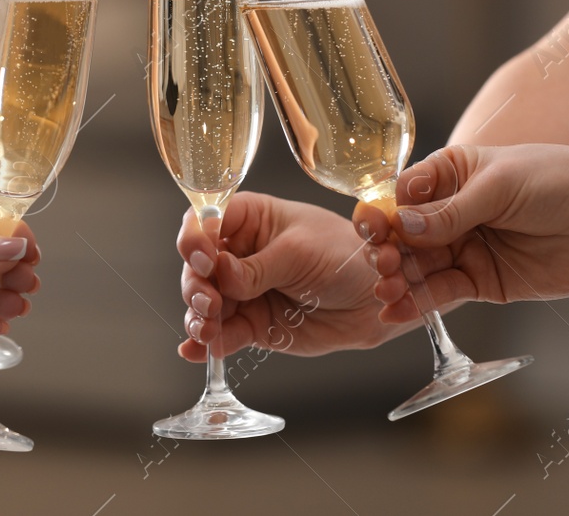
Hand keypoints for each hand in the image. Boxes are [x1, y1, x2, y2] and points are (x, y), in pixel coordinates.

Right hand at [175, 192, 415, 360]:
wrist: (374, 299)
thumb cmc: (344, 256)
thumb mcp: (300, 253)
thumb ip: (258, 267)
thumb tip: (220, 273)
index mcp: (249, 219)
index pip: (205, 221)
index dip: (196, 239)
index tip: (204, 260)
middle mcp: (239, 253)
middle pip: (197, 266)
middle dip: (196, 285)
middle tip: (211, 303)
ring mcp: (243, 291)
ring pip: (204, 303)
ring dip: (198, 316)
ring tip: (208, 329)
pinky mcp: (252, 323)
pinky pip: (222, 333)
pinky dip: (205, 343)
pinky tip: (194, 350)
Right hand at [354, 144, 568, 323]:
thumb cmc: (560, 182)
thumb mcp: (500, 186)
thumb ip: (450, 211)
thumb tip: (401, 225)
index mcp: (453, 172)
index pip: (405, 194)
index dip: (385, 211)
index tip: (371, 226)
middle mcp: (453, 210)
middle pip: (406, 234)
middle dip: (388, 249)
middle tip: (381, 264)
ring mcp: (466, 246)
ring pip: (421, 266)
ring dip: (399, 279)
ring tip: (384, 292)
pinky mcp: (482, 280)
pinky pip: (444, 292)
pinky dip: (419, 302)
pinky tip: (396, 311)